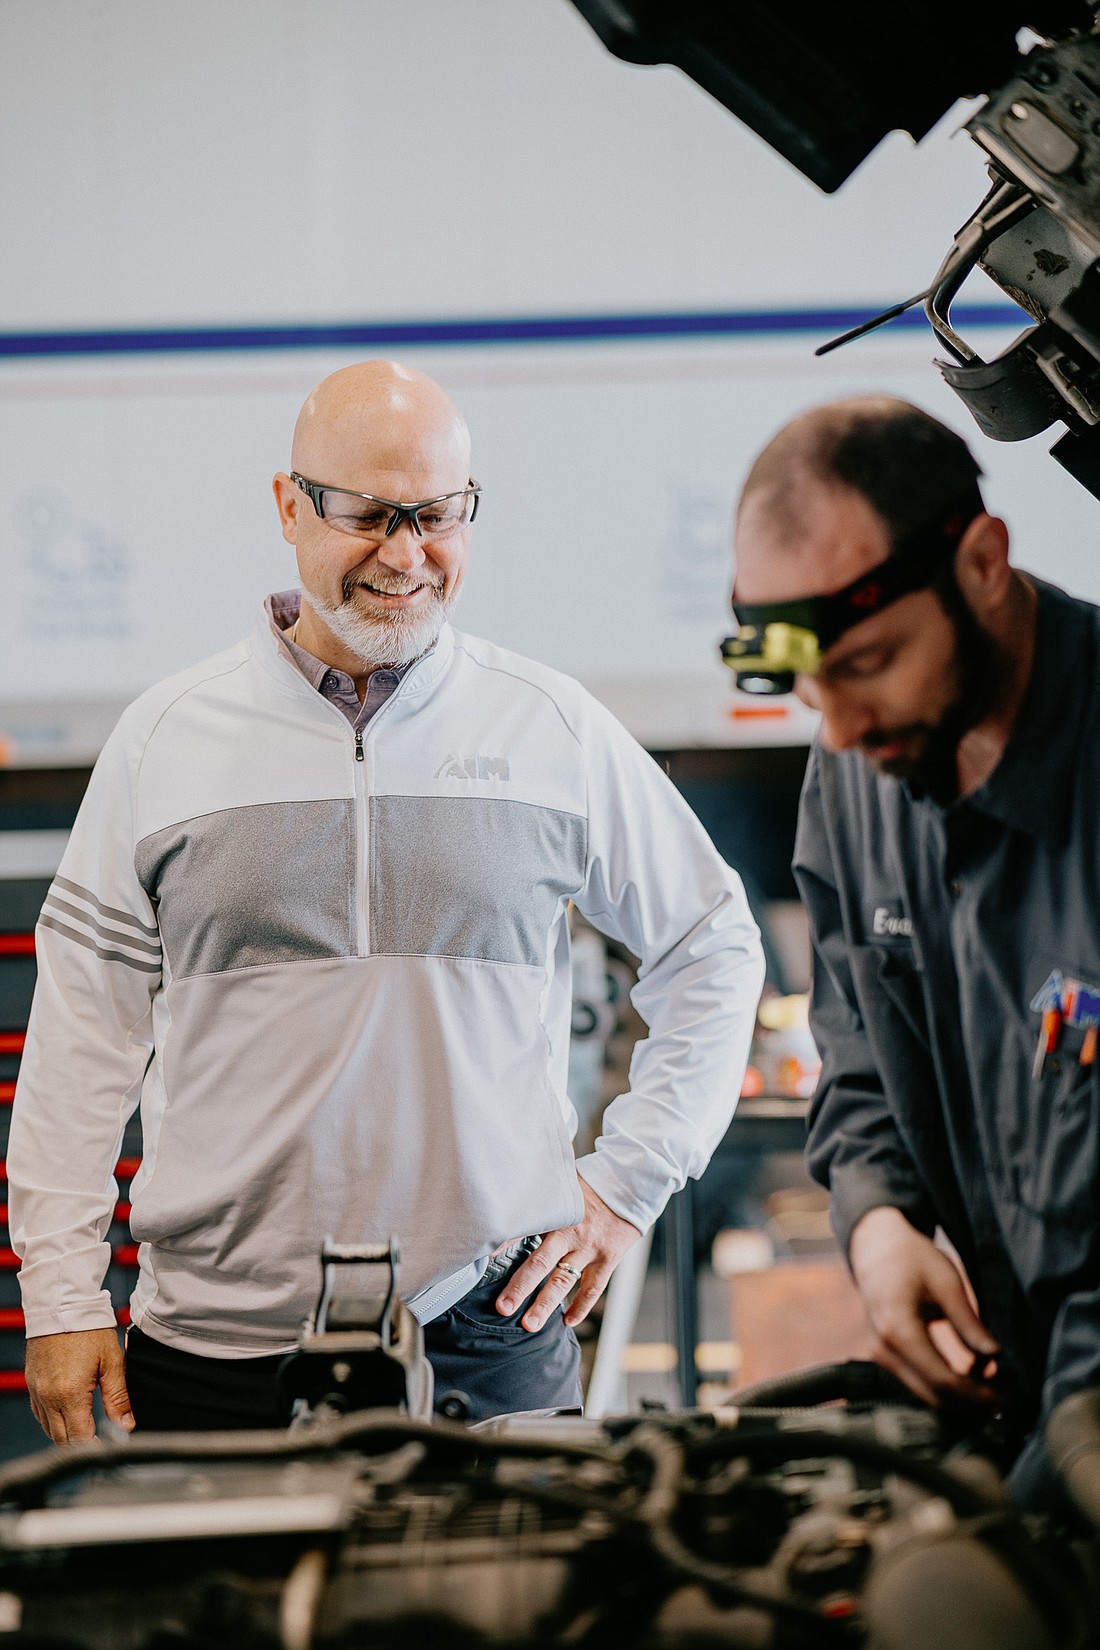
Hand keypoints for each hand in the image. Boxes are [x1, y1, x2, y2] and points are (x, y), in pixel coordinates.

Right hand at [25, 1328, 134, 1444]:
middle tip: (100, 1441)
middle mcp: (48, 1397)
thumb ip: (118, 1398)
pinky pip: (40, 1414)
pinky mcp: (32, 1384)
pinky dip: (53, 1421)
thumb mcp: (112, 1362)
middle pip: (62, 1440)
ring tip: (87, 1430)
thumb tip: (126, 1425)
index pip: (80, 1438)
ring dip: (66, 1435)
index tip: (107, 1446)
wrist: (62, 1306)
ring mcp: (37, 1392)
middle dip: (81, 1445)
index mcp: (70, 1394)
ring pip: (49, 1430)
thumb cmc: (89, 1329)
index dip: (95, 1448)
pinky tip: (68, 1415)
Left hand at [495, 1180, 640, 1332]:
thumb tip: (508, 1199)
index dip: (504, 1243)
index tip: (483, 1258)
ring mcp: (590, 1248)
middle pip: (541, 1263)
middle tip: (503, 1307)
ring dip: (546, 1304)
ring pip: (564, 1281)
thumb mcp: (562, 1186)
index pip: (525, 1228)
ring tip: (529, 1324)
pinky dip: (581, 1306)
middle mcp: (571, 1233)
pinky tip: (567, 1321)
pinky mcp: (608, 1259)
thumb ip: (540, 1198)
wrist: (629, 1188)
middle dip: (521, 1288)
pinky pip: (593, 1288)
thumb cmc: (590, 1187)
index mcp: (556, 1213)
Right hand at [848, 1205, 999, 1407]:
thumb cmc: (912, 1257)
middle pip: (935, 1396)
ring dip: (963, 1395)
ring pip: (927, 1394)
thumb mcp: (946, 1282)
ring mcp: (880, 1355)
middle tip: (1011, 1393)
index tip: (1011, 1396)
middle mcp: (884, 1349)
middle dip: (975, 1401)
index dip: (980, 1396)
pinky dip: (948, 1383)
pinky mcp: (885, 1356)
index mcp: (898, 1330)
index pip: (943, 1381)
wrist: (876, 1245)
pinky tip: (975, 1371)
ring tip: (997, 1380)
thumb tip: (996, 1356)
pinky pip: (919, 1382)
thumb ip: (968, 1322)